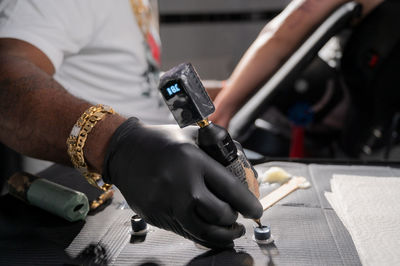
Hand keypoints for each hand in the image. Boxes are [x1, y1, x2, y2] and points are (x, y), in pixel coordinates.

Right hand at [102, 118, 261, 247]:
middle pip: (219, 214)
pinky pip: (184, 233)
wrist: (124, 150)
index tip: (256, 210)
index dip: (249, 204)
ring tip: (230, 231)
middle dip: (235, 220)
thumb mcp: (192, 135)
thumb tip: (243, 166)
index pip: (231, 189)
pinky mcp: (156, 216)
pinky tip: (208, 231)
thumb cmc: (161, 141)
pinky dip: (202, 236)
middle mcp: (181, 185)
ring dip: (223, 235)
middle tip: (239, 218)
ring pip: (203, 231)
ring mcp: (167, 203)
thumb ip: (218, 148)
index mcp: (194, 161)